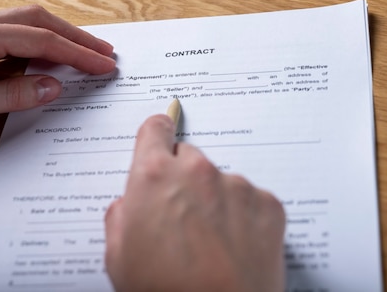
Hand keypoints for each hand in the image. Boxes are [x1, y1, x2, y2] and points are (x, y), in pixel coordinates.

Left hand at [0, 5, 115, 141]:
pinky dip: (35, 43)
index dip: (77, 53)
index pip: (41, 39)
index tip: (105, 65)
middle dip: (74, 35)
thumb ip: (11, 95)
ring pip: (23, 24)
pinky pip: (8, 36)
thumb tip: (53, 87)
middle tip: (104, 53)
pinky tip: (43, 58)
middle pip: (37, 19)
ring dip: (56, 36)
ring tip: (83, 53)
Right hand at [105, 115, 285, 291]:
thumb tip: (128, 205)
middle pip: (188, 157)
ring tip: (210, 244)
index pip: (155, 129)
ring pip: (220, 181)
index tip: (159, 136)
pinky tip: (234, 248)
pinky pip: (250, 200)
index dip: (155, 135)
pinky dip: (244, 217)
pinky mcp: (268, 205)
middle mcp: (197, 172)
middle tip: (180, 217)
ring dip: (214, 200)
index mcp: (153, 176)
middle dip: (182, 178)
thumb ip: (120, 217)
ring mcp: (236, 187)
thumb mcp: (118, 258)